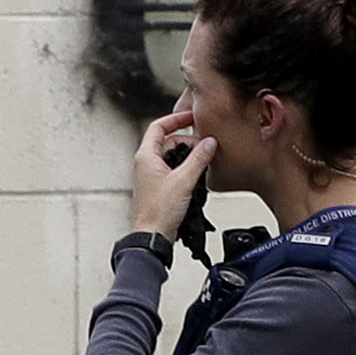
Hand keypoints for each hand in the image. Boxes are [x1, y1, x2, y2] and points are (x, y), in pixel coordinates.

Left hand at [130, 105, 213, 240]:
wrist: (152, 237)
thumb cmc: (158, 212)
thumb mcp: (184, 180)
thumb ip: (199, 158)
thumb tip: (209, 142)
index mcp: (146, 157)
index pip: (159, 126)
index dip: (176, 118)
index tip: (193, 116)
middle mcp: (146, 164)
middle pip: (170, 141)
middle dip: (190, 142)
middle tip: (206, 148)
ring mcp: (153, 176)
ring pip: (174, 156)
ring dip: (191, 157)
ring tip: (205, 162)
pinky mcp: (160, 187)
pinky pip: (176, 170)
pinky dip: (188, 169)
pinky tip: (199, 176)